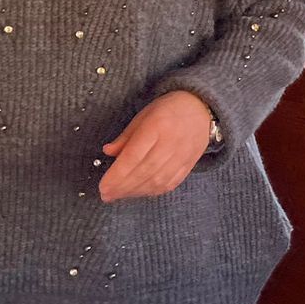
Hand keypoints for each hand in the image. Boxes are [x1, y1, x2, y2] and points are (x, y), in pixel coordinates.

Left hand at [100, 91, 214, 201]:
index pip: (134, 156)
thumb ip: (126, 136)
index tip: (103, 186)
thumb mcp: (143, 115)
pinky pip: (169, 184)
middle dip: (122, 186)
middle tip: (106, 194)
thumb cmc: (168, 109)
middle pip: (144, 171)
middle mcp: (171, 143)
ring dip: (135, 191)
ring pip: (156, 181)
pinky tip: (139, 192)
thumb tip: (107, 152)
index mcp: (157, 126)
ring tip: (118, 195)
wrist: (201, 108)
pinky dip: (152, 191)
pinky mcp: (189, 165)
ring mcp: (182, 156)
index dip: (117, 174)